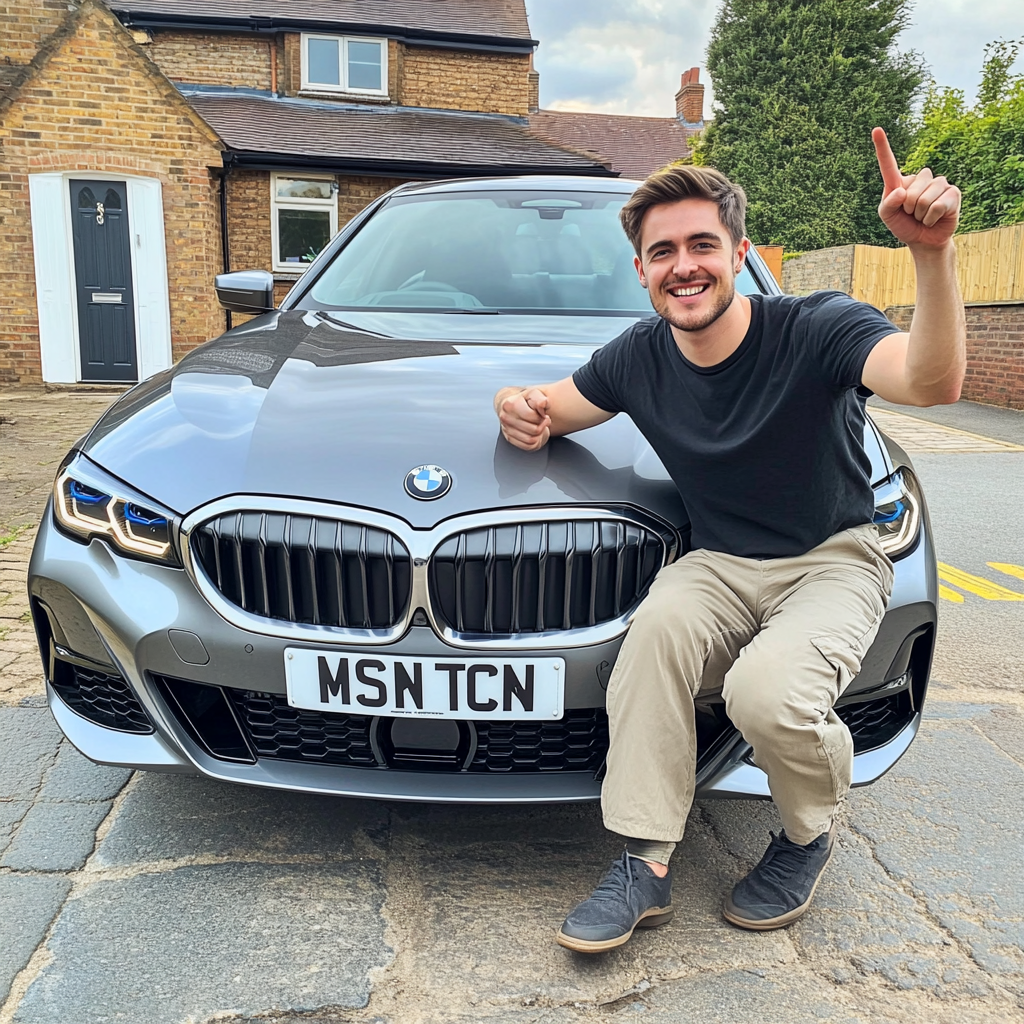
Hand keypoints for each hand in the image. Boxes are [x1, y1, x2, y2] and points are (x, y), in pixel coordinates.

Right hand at [496, 387, 550, 450]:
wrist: (512, 404)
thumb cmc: (525, 399)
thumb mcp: (534, 394)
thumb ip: (540, 398)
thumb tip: (543, 404)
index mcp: (510, 404)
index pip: (532, 416)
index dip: (543, 417)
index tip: (544, 414)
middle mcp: (506, 417)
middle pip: (534, 430)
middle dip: (542, 426)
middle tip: (543, 421)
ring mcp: (506, 429)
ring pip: (531, 440)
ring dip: (539, 434)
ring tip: (539, 426)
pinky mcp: (509, 438)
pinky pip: (527, 446)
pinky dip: (535, 441)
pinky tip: (534, 433)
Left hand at [873, 127, 960, 250]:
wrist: (924, 240)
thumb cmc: (903, 225)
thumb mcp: (887, 217)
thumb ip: (887, 204)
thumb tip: (902, 191)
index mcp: (900, 181)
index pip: (889, 163)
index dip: (882, 147)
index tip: (876, 129)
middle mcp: (920, 178)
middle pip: (910, 192)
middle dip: (908, 209)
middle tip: (912, 214)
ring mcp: (938, 183)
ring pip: (923, 199)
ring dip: (920, 214)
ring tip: (923, 216)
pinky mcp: (953, 192)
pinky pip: (936, 206)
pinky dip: (931, 217)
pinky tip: (934, 218)